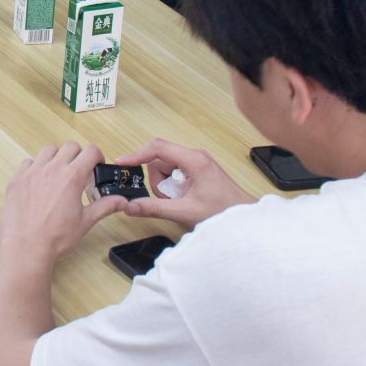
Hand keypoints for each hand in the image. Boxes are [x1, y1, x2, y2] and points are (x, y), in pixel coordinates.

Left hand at [0, 143, 129, 269]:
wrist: (27, 248)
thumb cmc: (56, 237)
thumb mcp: (86, 221)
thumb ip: (106, 206)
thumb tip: (122, 201)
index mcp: (72, 177)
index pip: (91, 152)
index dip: (97, 157)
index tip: (96, 166)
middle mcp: (52, 169)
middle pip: (70, 147)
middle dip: (78, 155)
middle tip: (79, 171)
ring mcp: (32, 172)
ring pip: (48, 150)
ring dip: (57, 157)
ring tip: (58, 174)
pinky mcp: (17, 180)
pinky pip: (28, 162)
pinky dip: (36, 167)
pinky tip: (39, 182)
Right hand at [113, 138, 255, 228]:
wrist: (244, 217)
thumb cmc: (223, 211)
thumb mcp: (184, 211)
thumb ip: (154, 208)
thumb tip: (130, 205)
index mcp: (193, 160)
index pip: (157, 148)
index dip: (136, 155)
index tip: (121, 163)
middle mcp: (194, 156)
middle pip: (159, 160)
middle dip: (158, 182)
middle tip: (170, 199)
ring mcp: (196, 162)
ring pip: (165, 168)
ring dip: (165, 187)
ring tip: (180, 201)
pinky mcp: (197, 169)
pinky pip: (174, 174)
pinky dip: (172, 187)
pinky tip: (184, 199)